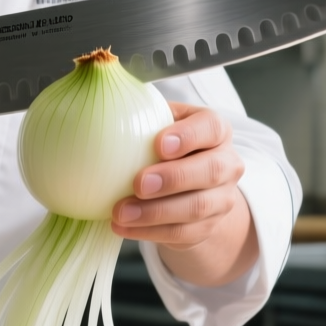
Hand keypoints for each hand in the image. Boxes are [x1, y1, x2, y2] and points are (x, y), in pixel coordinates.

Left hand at [111, 102, 259, 286]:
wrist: (197, 189)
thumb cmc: (171, 148)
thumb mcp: (163, 124)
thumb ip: (142, 112)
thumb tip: (99, 93)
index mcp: (215, 131)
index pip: (211, 128)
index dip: (188, 136)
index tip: (158, 144)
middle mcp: (226, 164)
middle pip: (209, 171)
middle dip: (173, 178)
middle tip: (139, 183)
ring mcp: (221, 199)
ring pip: (196, 208)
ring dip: (155, 212)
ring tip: (121, 212)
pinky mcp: (208, 228)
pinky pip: (181, 233)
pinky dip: (149, 232)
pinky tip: (122, 227)